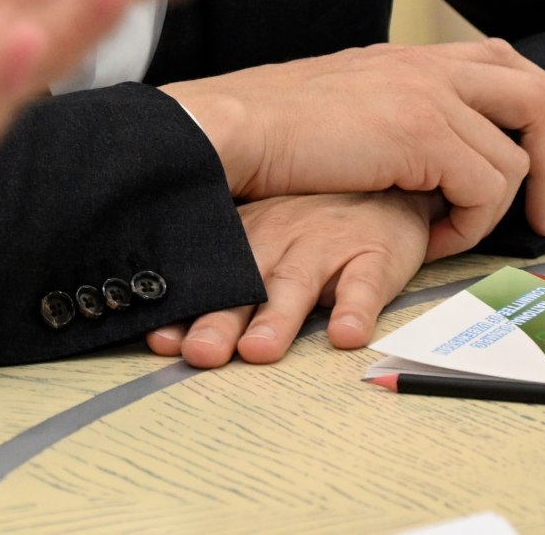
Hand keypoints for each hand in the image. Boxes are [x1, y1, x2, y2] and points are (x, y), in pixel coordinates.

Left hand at [146, 190, 437, 366]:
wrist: (383, 191)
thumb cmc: (311, 228)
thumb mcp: (263, 241)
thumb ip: (226, 284)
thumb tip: (167, 333)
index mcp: (244, 239)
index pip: (210, 279)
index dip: (185, 310)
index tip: (160, 340)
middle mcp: (277, 240)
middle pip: (244, 285)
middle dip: (220, 321)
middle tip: (201, 353)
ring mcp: (324, 246)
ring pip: (295, 284)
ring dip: (277, 319)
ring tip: (260, 349)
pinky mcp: (373, 254)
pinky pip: (364, 284)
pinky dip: (356, 309)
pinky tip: (347, 335)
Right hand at [161, 38, 544, 256]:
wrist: (233, 128)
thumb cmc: (263, 128)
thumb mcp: (335, 102)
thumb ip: (382, 108)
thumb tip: (412, 146)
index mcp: (403, 57)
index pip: (498, 56)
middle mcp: (425, 67)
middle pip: (534, 92)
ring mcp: (429, 98)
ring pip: (515, 155)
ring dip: (497, 208)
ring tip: (455, 235)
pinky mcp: (425, 136)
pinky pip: (487, 190)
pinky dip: (472, 225)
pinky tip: (434, 238)